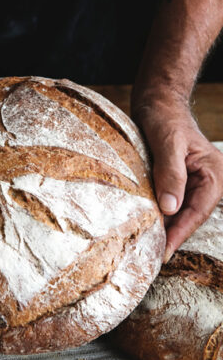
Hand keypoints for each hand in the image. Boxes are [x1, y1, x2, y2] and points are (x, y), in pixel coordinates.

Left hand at [134, 100, 222, 261]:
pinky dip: (161, 216)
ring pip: (181, 212)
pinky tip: (146, 226)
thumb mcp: (166, 143)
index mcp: (214, 173)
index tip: (163, 252)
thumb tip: (170, 208)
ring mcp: (193, 182)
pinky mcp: (178, 181)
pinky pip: (172, 203)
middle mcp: (208, 180)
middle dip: (173, 236)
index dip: (180, 233)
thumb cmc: (164, 117)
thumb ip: (170, 174)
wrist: (157, 102)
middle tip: (151, 257)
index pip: (198, 210)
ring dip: (166, 228)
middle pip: (191, 216)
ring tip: (147, 248)